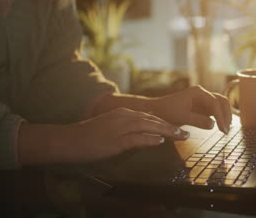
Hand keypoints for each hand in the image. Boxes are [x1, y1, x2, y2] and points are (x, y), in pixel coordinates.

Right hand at [18, 108, 189, 163]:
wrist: (70, 139)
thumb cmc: (89, 136)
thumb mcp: (110, 127)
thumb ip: (126, 128)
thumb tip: (142, 134)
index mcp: (123, 113)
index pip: (149, 117)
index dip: (165, 123)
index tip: (177, 127)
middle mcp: (124, 117)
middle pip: (153, 120)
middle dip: (171, 126)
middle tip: (185, 132)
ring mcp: (119, 128)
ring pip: (148, 127)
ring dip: (166, 131)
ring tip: (180, 136)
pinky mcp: (115, 140)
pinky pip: (136, 139)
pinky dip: (150, 139)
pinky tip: (160, 141)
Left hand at [151, 86, 231, 133]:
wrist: (156, 110)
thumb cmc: (166, 111)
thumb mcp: (182, 117)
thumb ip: (198, 120)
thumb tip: (213, 124)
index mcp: (198, 92)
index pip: (215, 103)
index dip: (221, 116)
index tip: (223, 129)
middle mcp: (202, 94)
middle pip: (221, 101)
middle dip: (226, 115)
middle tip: (226, 130)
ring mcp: (202, 100)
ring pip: (220, 105)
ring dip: (224, 116)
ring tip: (225, 130)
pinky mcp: (201, 107)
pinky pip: (214, 111)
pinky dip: (219, 118)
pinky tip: (221, 127)